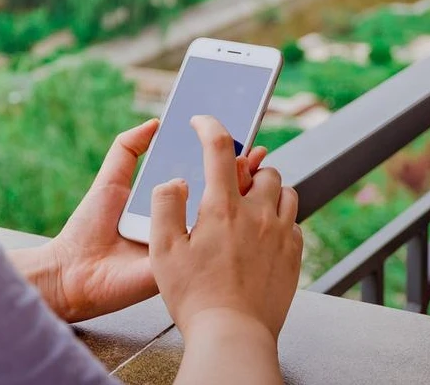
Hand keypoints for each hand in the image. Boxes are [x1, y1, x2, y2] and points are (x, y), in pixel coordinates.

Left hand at [9, 119, 266, 321]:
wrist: (74, 270)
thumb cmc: (90, 226)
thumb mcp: (112, 179)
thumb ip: (128, 148)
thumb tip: (155, 122)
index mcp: (168, 201)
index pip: (201, 175)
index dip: (220, 158)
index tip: (238, 139)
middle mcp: (181, 220)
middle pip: (217, 194)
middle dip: (239, 173)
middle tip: (254, 152)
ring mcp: (186, 242)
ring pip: (220, 218)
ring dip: (240, 196)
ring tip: (252, 170)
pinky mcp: (185, 262)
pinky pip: (208, 243)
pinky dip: (226, 226)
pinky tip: (237, 204)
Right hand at [150, 115, 302, 341]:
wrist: (233, 335)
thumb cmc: (195, 295)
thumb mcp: (163, 250)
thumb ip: (165, 205)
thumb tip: (176, 181)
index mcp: (223, 208)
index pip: (219, 148)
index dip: (208, 126)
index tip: (202, 121)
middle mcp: (258, 213)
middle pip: (263, 168)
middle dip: (246, 168)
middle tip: (230, 184)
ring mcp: (281, 233)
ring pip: (284, 190)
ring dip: (267, 190)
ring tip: (249, 207)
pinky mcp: (294, 253)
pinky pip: (293, 220)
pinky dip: (279, 217)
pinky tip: (263, 234)